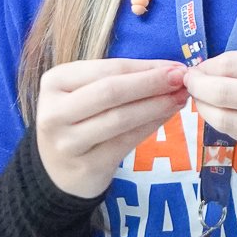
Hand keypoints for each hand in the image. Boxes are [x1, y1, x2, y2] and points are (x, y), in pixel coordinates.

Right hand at [36, 58, 186, 197]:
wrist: (57, 172)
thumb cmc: (77, 121)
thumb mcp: (84, 94)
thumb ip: (118, 79)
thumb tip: (168, 69)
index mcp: (54, 82)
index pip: (106, 69)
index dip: (143, 67)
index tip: (174, 64)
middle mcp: (55, 111)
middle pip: (111, 91)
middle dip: (151, 83)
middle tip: (182, 78)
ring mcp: (68, 141)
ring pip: (120, 118)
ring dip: (156, 105)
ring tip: (180, 98)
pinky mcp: (86, 165)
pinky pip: (126, 142)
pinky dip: (150, 126)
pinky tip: (167, 117)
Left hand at [181, 49, 236, 179]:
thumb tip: (210, 71)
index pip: (234, 64)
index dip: (207, 68)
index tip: (196, 69)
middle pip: (224, 94)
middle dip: (198, 89)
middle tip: (190, 86)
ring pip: (228, 120)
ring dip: (206, 111)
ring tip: (202, 103)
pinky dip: (228, 127)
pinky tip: (226, 119)